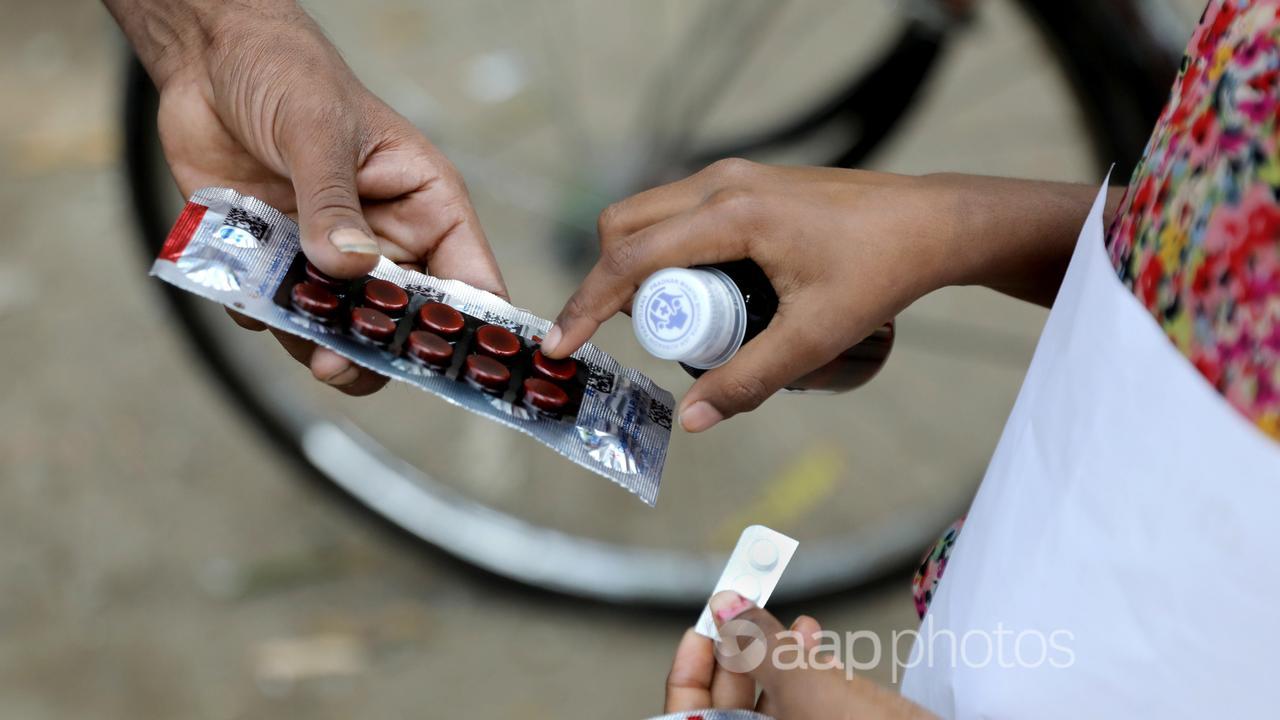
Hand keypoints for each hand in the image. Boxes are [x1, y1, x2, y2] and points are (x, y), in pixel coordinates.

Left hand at [125, 2, 505, 393]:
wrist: (206, 59)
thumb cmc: (287, 73)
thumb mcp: (317, 130)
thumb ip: (333, 202)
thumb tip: (349, 268)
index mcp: (426, 205)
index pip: (470, 280)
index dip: (469, 329)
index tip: (449, 365)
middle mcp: (388, 239)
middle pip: (403, 321)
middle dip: (375, 349)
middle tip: (338, 365)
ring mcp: (333, 255)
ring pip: (342, 328)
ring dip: (315, 340)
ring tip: (293, 336)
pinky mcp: (280, 262)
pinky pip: (281, 312)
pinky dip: (262, 314)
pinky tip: (244, 289)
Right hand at [544, 160, 950, 430]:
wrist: (933, 223)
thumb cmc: (881, 272)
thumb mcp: (816, 337)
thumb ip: (750, 382)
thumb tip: (691, 421)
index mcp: (731, 214)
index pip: (630, 259)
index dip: (586, 305)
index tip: (559, 344)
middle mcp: (722, 183)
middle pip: (623, 227)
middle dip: (607, 283)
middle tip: (632, 338)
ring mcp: (733, 176)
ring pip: (647, 215)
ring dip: (636, 265)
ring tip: (669, 320)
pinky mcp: (745, 182)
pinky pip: (677, 212)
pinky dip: (663, 248)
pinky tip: (695, 289)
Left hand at [662, 591, 935, 718]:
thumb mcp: (802, 682)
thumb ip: (755, 643)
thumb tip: (724, 605)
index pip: (687, 713)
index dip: (691, 668)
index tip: (704, 623)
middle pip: (728, 703)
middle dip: (739, 650)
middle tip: (747, 604)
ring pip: (769, 700)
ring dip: (776, 653)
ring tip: (798, 622)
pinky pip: (804, 702)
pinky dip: (805, 668)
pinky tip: (815, 637)